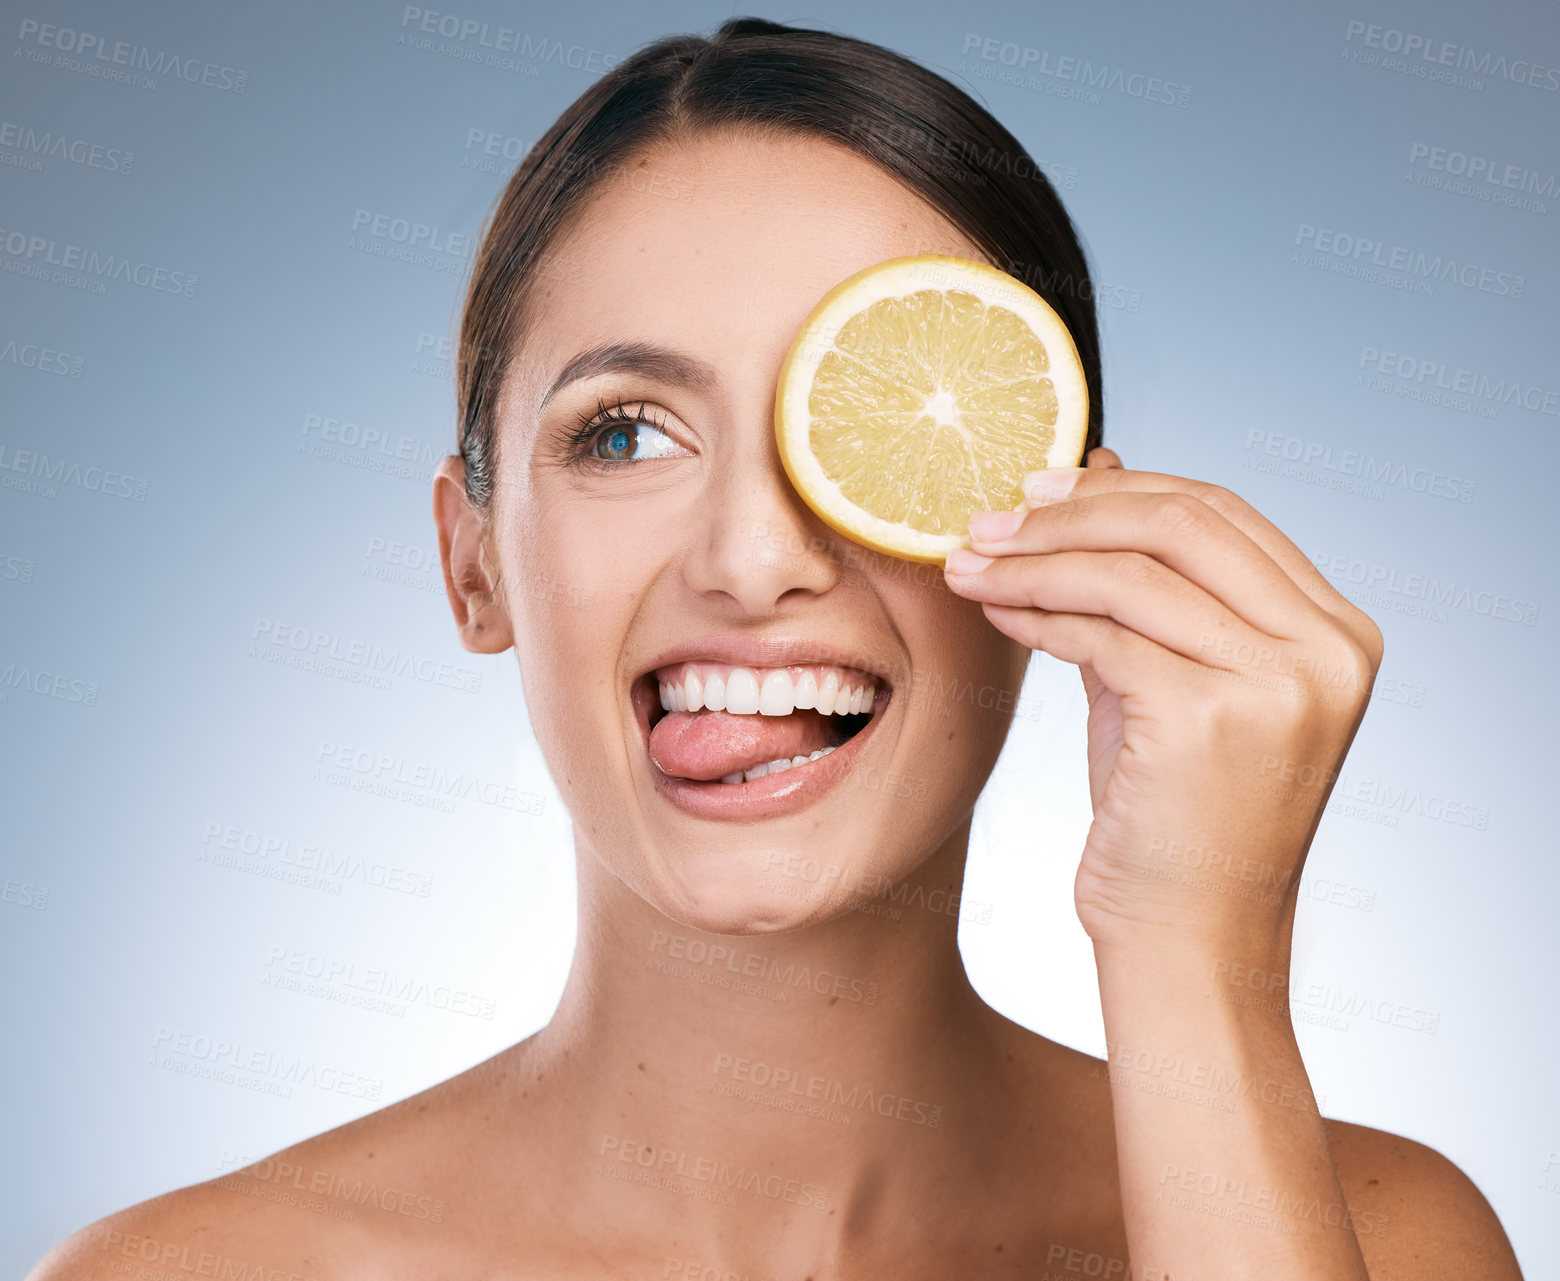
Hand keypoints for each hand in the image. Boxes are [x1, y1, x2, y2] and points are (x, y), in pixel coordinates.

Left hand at [942, 449, 1383, 953]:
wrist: (1186, 939)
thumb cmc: (1174, 816)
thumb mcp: (1170, 679)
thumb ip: (1144, 583)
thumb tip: (1097, 465)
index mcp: (1337, 631)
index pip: (1222, 513)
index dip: (1121, 488)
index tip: (1036, 486)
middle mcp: (1328, 650)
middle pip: (1183, 522)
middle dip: (1069, 513)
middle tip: (987, 518)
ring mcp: (1279, 684)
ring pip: (1132, 572)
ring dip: (1033, 559)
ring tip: (967, 563)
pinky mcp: (1211, 718)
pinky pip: (1101, 633)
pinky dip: (1035, 612)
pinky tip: (992, 611)